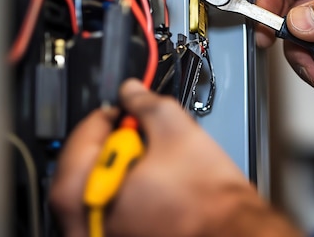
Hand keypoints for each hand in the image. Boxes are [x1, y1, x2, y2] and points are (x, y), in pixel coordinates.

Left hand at [51, 79, 300, 236]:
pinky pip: (109, 210)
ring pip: (96, 192)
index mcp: (92, 194)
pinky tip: (149, 183)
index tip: (118, 109)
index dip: (102, 117)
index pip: (79, 144)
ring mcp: (107, 235)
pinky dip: (122, 191)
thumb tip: (131, 91)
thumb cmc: (209, 197)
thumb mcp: (175, 128)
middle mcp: (90, 222)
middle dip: (107, 145)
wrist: (234, 228)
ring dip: (115, 168)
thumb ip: (145, 103)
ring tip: (145, 159)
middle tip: (131, 132)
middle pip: (82, 170)